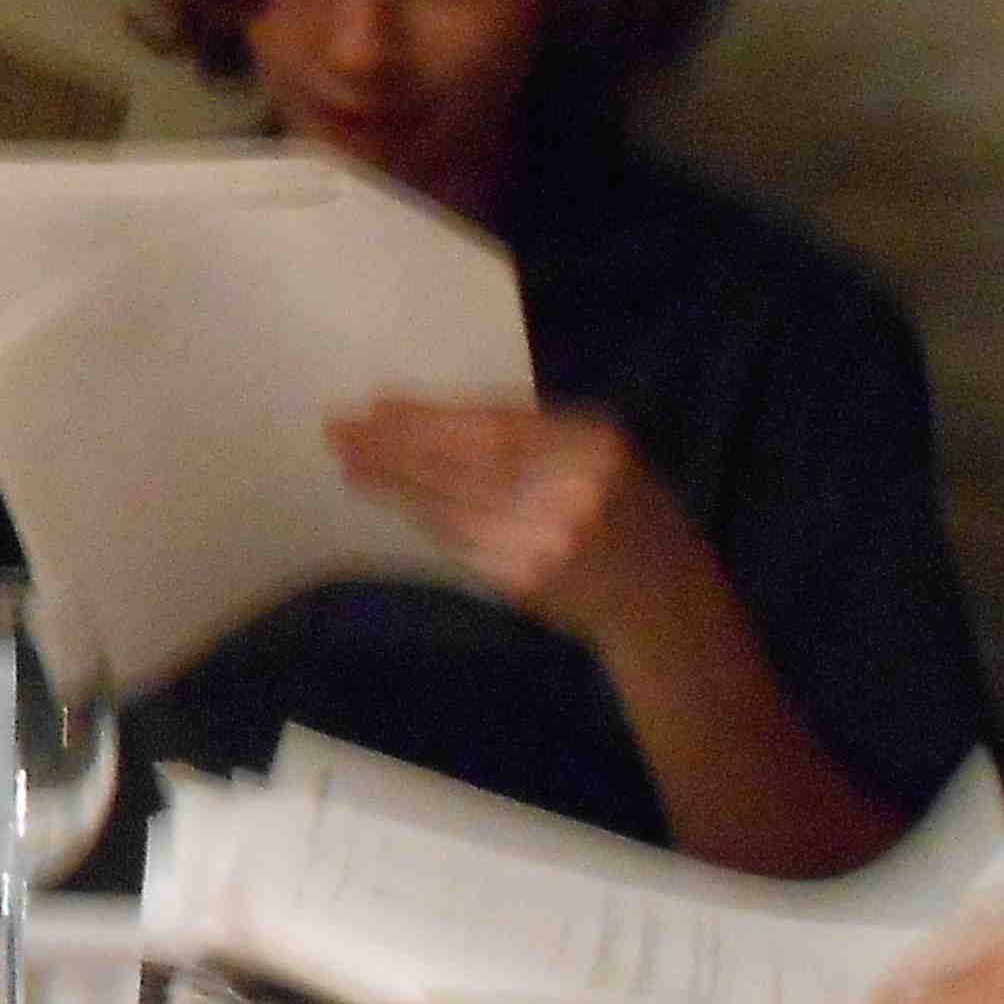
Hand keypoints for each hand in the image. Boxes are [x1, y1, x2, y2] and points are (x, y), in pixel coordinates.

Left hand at [326, 397, 712, 648]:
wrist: (663, 596)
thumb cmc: (625, 507)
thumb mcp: (599, 450)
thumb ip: (532, 432)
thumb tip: (434, 417)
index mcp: (590, 446)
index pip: (492, 428)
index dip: (428, 419)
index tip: (377, 406)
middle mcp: (567, 492)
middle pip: (461, 463)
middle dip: (395, 448)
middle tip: (339, 432)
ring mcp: (543, 540)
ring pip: (451, 503)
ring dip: (394, 484)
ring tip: (350, 463)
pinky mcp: (522, 580)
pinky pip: (456, 539)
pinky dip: (420, 516)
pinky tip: (390, 498)